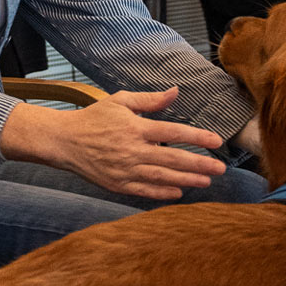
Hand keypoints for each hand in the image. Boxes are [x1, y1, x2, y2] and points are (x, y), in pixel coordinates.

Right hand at [6, 85, 225, 202]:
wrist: (64, 141)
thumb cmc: (93, 118)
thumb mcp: (120, 101)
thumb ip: (150, 99)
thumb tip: (176, 91)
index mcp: (135, 128)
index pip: (174, 133)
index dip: (197, 138)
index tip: (217, 141)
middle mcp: (133, 151)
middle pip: (174, 159)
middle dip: (200, 164)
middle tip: (221, 168)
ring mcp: (125, 170)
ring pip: (163, 177)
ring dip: (188, 180)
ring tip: (207, 180)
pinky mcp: (118, 184)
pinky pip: (146, 191)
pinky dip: (164, 193)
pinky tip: (180, 192)